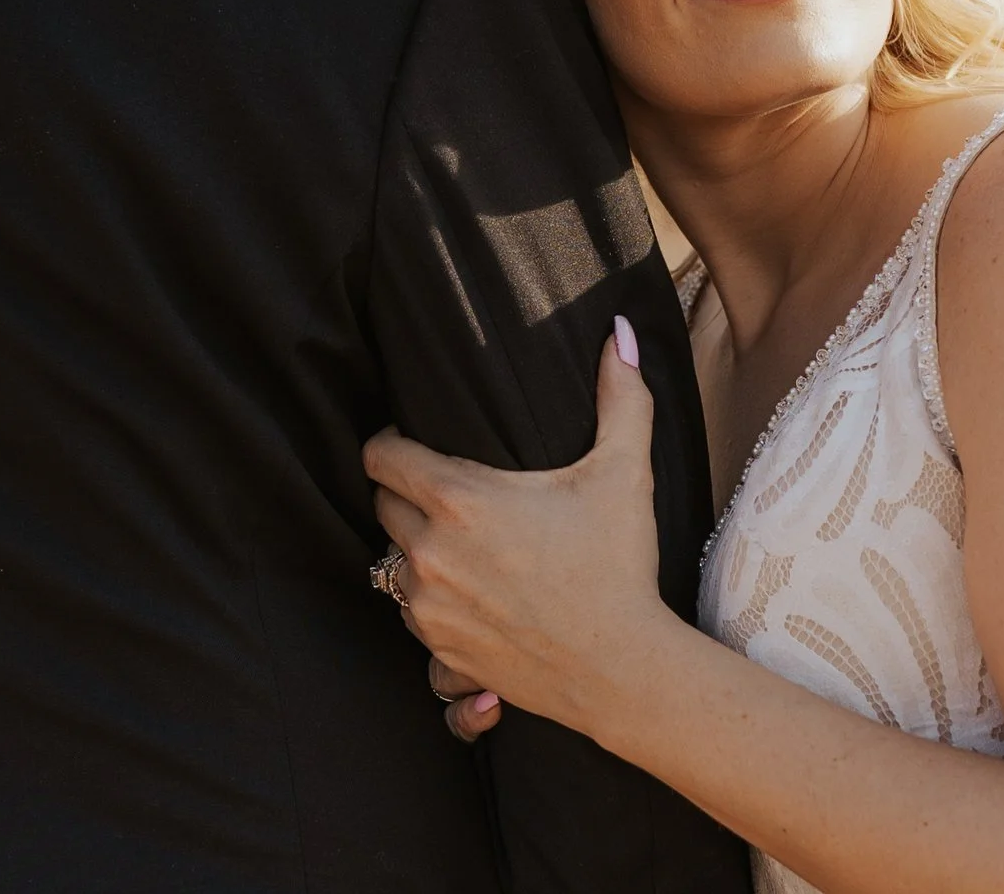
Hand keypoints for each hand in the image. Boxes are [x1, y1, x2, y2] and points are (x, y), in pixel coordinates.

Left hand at [363, 318, 676, 738]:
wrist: (622, 670)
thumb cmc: (619, 566)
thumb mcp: (623, 474)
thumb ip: (621, 396)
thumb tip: (622, 333)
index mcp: (458, 499)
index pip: (380, 455)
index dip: (391, 442)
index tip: (414, 440)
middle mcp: (429, 552)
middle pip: (381, 504)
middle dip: (405, 493)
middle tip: (447, 489)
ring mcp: (426, 607)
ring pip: (392, 560)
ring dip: (415, 546)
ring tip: (459, 541)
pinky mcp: (437, 650)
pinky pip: (408, 611)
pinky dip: (428, 597)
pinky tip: (468, 588)